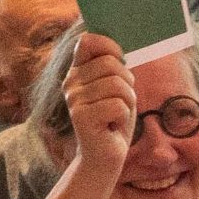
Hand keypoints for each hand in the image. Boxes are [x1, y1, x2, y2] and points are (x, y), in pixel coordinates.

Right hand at [58, 29, 133, 177]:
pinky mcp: (81, 117)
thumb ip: (114, 66)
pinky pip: (118, 105)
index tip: (120, 61)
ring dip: (127, 102)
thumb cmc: (113, 121)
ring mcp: (74, 100)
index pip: (88, 41)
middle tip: (120, 103)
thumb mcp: (116, 88)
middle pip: (111, 63)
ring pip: (118, 85)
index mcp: (77, 72)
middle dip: (127, 83)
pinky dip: (123, 117)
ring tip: (116, 116)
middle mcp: (70, 83)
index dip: (109, 46)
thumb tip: (120, 48)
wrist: (104, 158)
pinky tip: (112, 127)